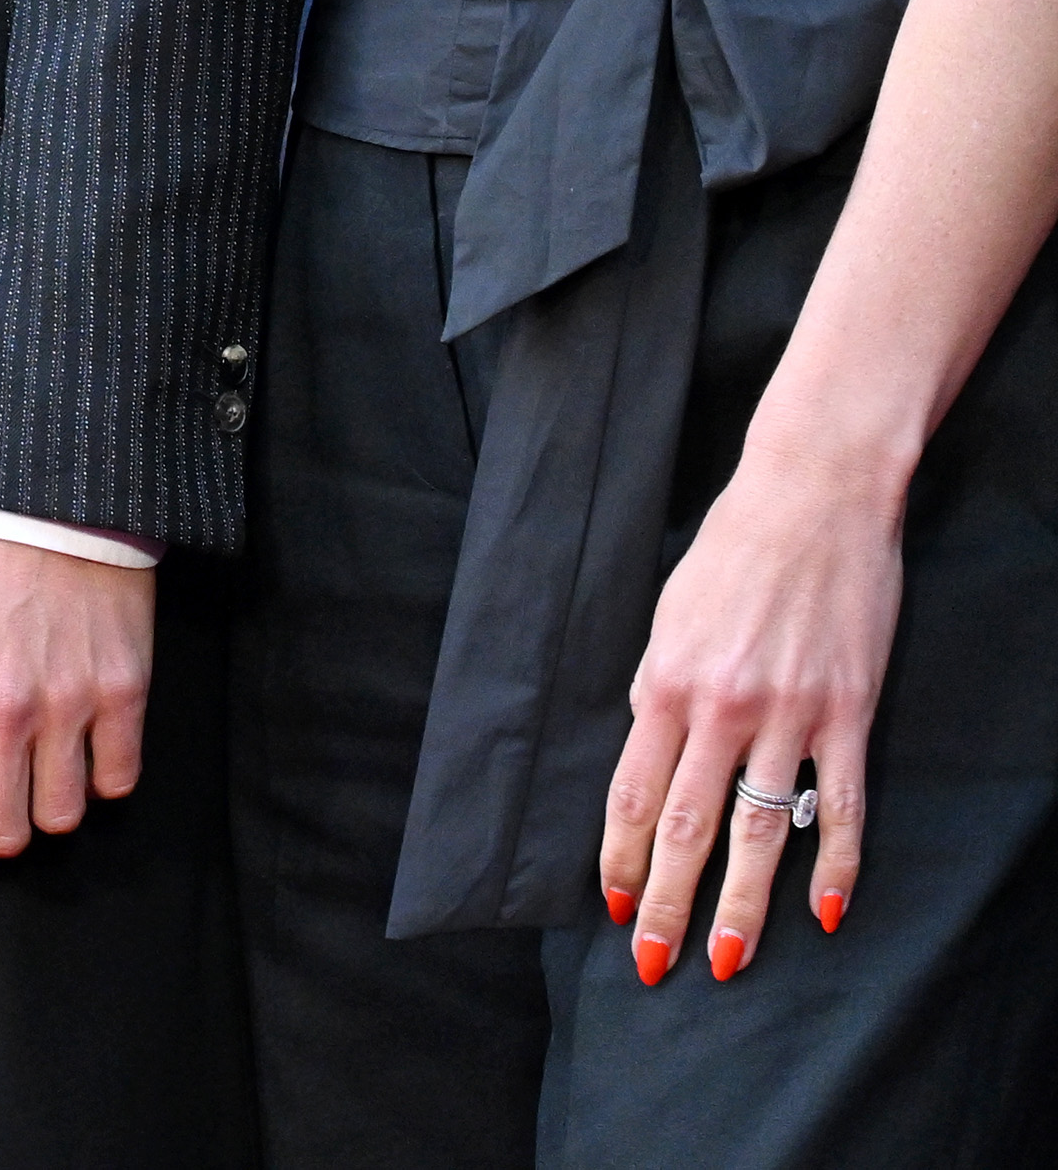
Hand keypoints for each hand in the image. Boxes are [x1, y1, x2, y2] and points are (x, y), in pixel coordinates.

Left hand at [0, 532, 151, 855]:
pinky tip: (82, 747)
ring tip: (39, 768)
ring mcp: (68, 705)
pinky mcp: (124, 694)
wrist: (46, 509)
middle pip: (4, 835)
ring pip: (64, 818)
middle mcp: (3, 710)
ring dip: (49, 804)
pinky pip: (117, 782)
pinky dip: (99, 777)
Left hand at [604, 452, 897, 982]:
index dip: (618, 860)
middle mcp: (723, 706)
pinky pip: (841, 806)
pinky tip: (824, 913)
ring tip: (729, 960)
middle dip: (667, 903)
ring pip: (761, 831)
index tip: (610, 908)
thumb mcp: (671, 616)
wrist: (814, 497)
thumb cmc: (732, 551)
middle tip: (654, 965)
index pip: (630, 794)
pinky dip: (835, 865)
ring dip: (743, 906)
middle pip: (687, 827)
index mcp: (665, 683)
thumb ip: (661, 686)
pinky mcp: (850, 712)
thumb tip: (651, 748)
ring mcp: (791, 714)